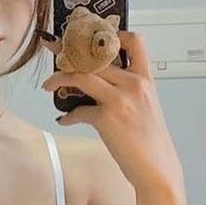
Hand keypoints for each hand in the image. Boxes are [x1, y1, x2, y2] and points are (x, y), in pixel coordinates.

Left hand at [40, 31, 183, 194]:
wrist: (157, 170)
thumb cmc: (151, 143)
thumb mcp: (147, 109)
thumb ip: (130, 93)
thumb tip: (100, 86)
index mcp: (145, 80)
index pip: (135, 42)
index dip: (113, 34)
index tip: (94, 39)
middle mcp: (133, 85)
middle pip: (96, 56)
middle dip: (69, 51)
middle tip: (53, 48)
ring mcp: (120, 101)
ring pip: (81, 76)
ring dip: (60, 79)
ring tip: (49, 85)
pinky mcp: (107, 119)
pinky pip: (78, 111)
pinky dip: (68, 116)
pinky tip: (65, 120)